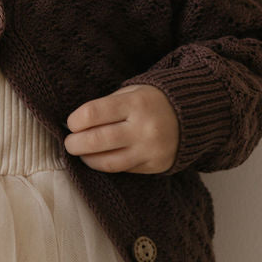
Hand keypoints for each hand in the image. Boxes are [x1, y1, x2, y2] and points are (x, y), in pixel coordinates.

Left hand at [63, 84, 179, 173]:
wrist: (193, 115)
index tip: (71, 123)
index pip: (93, 114)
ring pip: (108, 162)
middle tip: (69, 143)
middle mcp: (144, 128)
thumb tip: (76, 124)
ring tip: (81, 154)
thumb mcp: (132, 91)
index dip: (75, 121)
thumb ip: (107, 106)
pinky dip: (107, 165)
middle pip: (97, 140)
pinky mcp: (155, 165)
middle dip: (75, 144)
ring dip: (88, 159)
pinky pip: (123, 170)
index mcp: (136, 103)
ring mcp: (151, 149)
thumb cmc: (152, 100)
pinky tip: (99, 159)